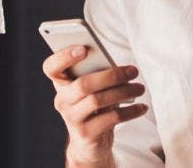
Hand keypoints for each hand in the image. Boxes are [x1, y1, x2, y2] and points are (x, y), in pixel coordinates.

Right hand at [42, 46, 148, 164]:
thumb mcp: (93, 88)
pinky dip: (129, 112)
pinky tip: (141, 108)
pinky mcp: (86, 134)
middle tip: (133, 71)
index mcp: (61, 83)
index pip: (51, 67)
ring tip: (140, 88)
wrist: (89, 144)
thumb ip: (98, 74)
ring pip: (97, 100)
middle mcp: (62, 100)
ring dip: (123, 92)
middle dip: (111, 76)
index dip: (64, 57)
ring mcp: (72, 118)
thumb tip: (121, 68)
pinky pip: (110, 119)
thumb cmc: (94, 107)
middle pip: (83, 84)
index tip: (84, 48)